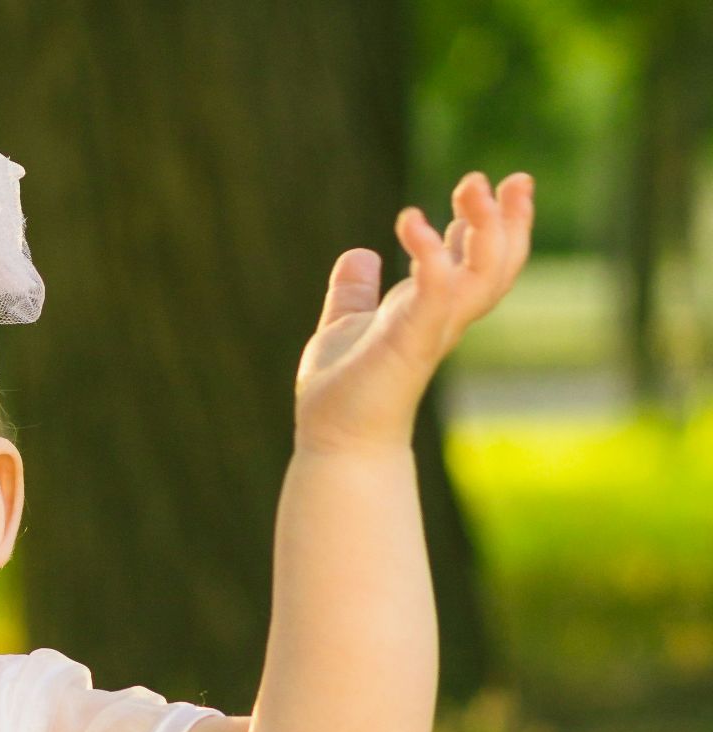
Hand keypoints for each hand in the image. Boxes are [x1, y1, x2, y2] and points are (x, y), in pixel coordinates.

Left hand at [294, 170, 534, 454]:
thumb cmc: (342, 391)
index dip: (491, 222)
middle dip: (509, 219)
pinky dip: (431, 255)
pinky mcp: (410, 341)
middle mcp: (442, 317)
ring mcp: (431, 329)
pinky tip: (410, 221)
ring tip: (471, 186)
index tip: (497, 183)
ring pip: (483, 273)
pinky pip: (434, 292)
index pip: (475, 259)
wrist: (335, 441)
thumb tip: (358, 254)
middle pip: (497, 263)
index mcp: (430, 309)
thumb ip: (354, 291)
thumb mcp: (346, 324)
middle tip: (509, 177)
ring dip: (484, 227)